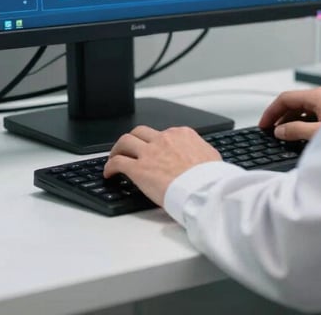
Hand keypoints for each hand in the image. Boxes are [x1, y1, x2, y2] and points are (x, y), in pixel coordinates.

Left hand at [103, 125, 221, 206]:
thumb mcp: (211, 157)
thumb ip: (201, 152)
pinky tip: (109, 174)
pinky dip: (110, 166)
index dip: (156, 142)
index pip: (164, 133)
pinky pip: (118, 162)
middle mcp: (164, 138)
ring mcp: (150, 152)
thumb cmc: (210, 178)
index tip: (153, 151)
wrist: (204, 189)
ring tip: (114, 158)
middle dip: (133, 139)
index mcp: (182, 135)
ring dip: (117, 149)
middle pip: (141, 132)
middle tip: (128, 149)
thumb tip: (202, 157)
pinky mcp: (139, 169)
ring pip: (125, 141)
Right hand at [259, 86, 320, 140]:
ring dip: (294, 120)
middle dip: (281, 117)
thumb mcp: (319, 134)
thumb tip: (280, 131)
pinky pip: (316, 113)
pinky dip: (306, 122)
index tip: (263, 125)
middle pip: (295, 102)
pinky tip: (305, 136)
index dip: (271, 112)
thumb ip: (296, 131)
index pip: (285, 98)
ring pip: (306, 108)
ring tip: (286, 137)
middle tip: (272, 133)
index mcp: (319, 96)